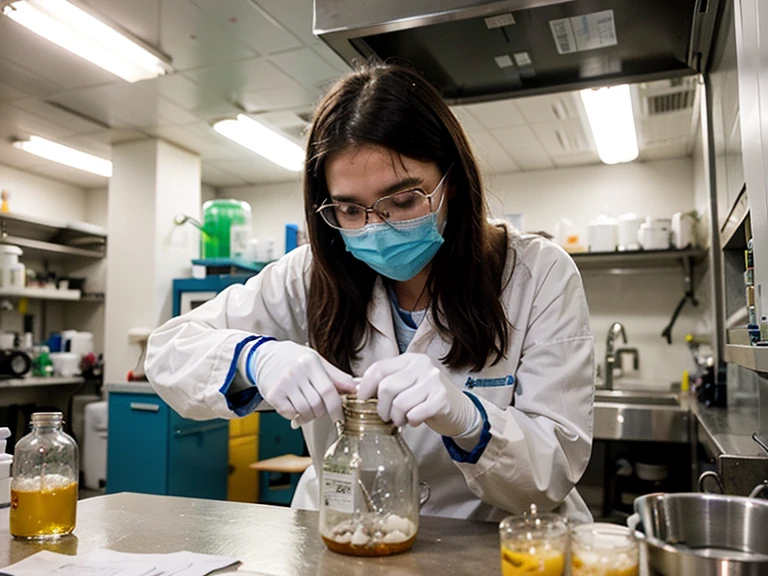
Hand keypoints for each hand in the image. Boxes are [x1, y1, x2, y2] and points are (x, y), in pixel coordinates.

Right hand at [252, 341, 356, 425]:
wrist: (264, 356)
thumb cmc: (294, 359)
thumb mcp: (317, 361)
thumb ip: (336, 376)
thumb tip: (356, 388)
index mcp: (311, 363)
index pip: (328, 390)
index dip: (336, 407)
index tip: (340, 416)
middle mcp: (296, 372)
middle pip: (317, 404)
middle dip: (322, 412)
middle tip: (321, 410)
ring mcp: (283, 384)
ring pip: (304, 411)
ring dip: (309, 416)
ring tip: (308, 409)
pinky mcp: (273, 394)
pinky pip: (290, 413)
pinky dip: (295, 415)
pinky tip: (294, 407)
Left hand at [357, 353, 478, 436]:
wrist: (461, 411)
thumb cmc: (427, 398)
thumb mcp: (407, 384)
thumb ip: (385, 382)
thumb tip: (354, 387)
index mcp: (410, 359)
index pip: (378, 368)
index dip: (365, 387)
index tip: (362, 400)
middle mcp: (422, 366)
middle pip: (386, 387)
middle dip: (381, 408)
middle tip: (386, 416)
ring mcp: (433, 381)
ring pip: (399, 403)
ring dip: (396, 418)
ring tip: (401, 420)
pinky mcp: (441, 399)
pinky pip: (414, 414)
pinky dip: (410, 422)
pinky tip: (415, 421)